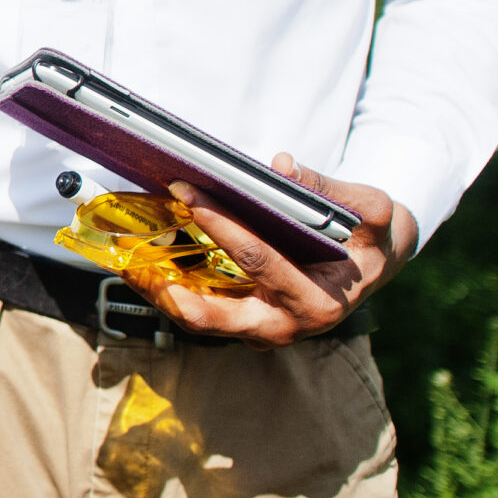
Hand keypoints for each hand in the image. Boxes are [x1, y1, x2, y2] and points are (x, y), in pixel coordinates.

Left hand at [152, 155, 416, 346]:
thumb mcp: (372, 211)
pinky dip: (170, 288)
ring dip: (158, 291)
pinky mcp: (245, 323)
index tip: (188, 189)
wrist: (376, 264)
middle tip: (130, 255)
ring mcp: (262, 330)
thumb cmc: (372, 237)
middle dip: (166, 286)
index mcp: (318, 302)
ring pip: (198, 319)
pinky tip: (141, 261)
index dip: (221, 222)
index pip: (258, 260)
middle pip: (212, 316)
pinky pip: (201, 310)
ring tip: (121, 259)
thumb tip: (283, 167)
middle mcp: (285, 326)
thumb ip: (332, 191)